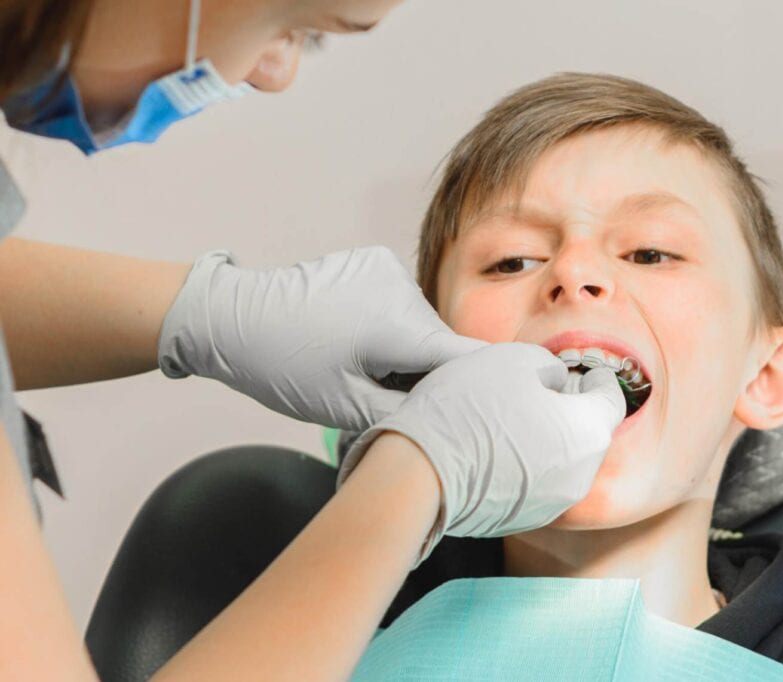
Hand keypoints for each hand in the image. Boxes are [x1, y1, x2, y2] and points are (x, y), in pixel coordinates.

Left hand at [157, 246, 483, 429]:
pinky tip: (357, 340)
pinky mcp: (371, 260)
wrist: (232, 319)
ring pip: (419, 322)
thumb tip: (449, 419)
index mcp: (398, 325)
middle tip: (396, 400)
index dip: (479, 383)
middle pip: (439, 341)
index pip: (463, 357)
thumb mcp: (347, 409)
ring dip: (408, 348)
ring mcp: (385, 268)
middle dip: (427, 372)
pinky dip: (390, 323)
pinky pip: (398, 301)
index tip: (494, 404)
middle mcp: (400, 287)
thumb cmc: (284, 367)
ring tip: (368, 369)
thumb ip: (409, 414)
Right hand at [339, 343, 626, 564]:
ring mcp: (553, 503)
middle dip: (572, 407)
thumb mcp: (514, 359)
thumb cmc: (469, 408)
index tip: (586, 369)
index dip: (598, 376)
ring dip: (549, 436)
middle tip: (545, 387)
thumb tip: (553, 382)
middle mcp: (582, 474)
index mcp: (589, 431)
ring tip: (515, 415)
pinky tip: (496, 445)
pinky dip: (528, 462)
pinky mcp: (523, 519)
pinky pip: (538, 482)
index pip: (612, 398)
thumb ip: (548, 365)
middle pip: (589, 431)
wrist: (421, 473)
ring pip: (564, 460)